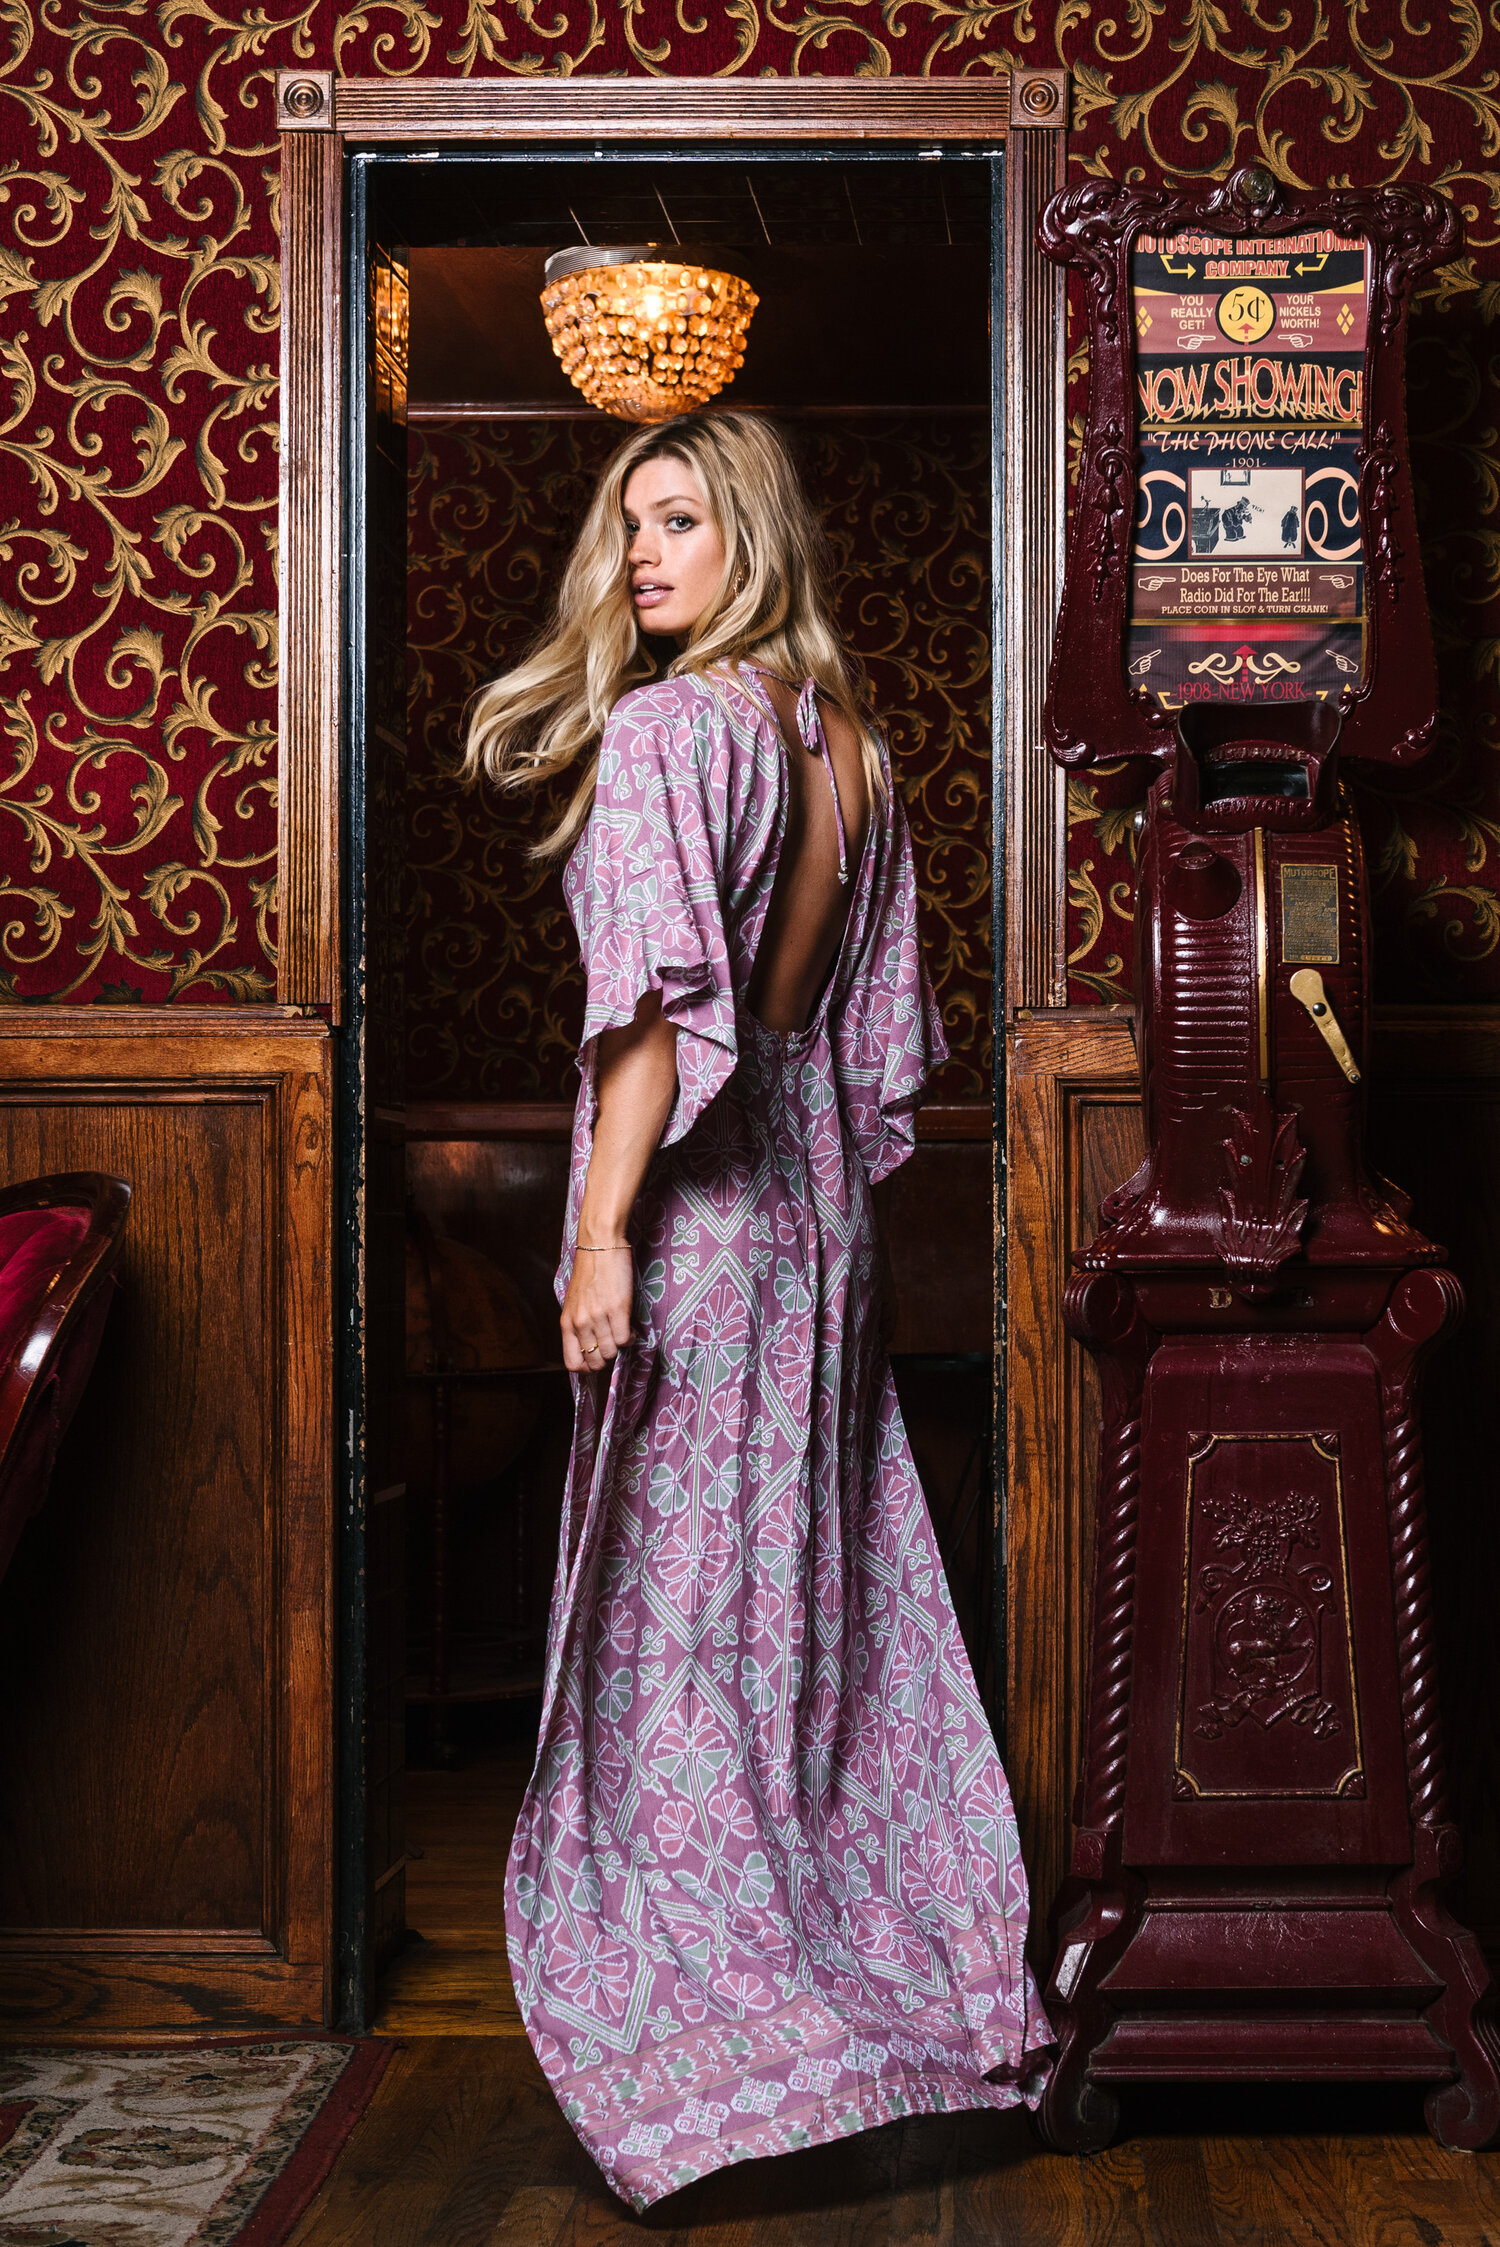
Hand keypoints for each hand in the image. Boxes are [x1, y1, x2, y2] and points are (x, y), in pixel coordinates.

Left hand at [560, 1246, 633, 1372]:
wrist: (600, 1246)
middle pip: (594, 1362)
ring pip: (611, 1352)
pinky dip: (630, 1337)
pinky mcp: (617, 1309)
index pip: (572, 1363)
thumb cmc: (589, 1272)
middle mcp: (580, 1323)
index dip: (587, 1367)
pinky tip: (629, 1326)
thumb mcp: (574, 1302)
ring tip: (622, 1332)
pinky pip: (624, 1340)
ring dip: (619, 1346)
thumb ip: (578, 1324)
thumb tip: (589, 1345)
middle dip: (606, 1358)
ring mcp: (598, 1317)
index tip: (597, 1359)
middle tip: (612, 1344)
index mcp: (566, 1323)